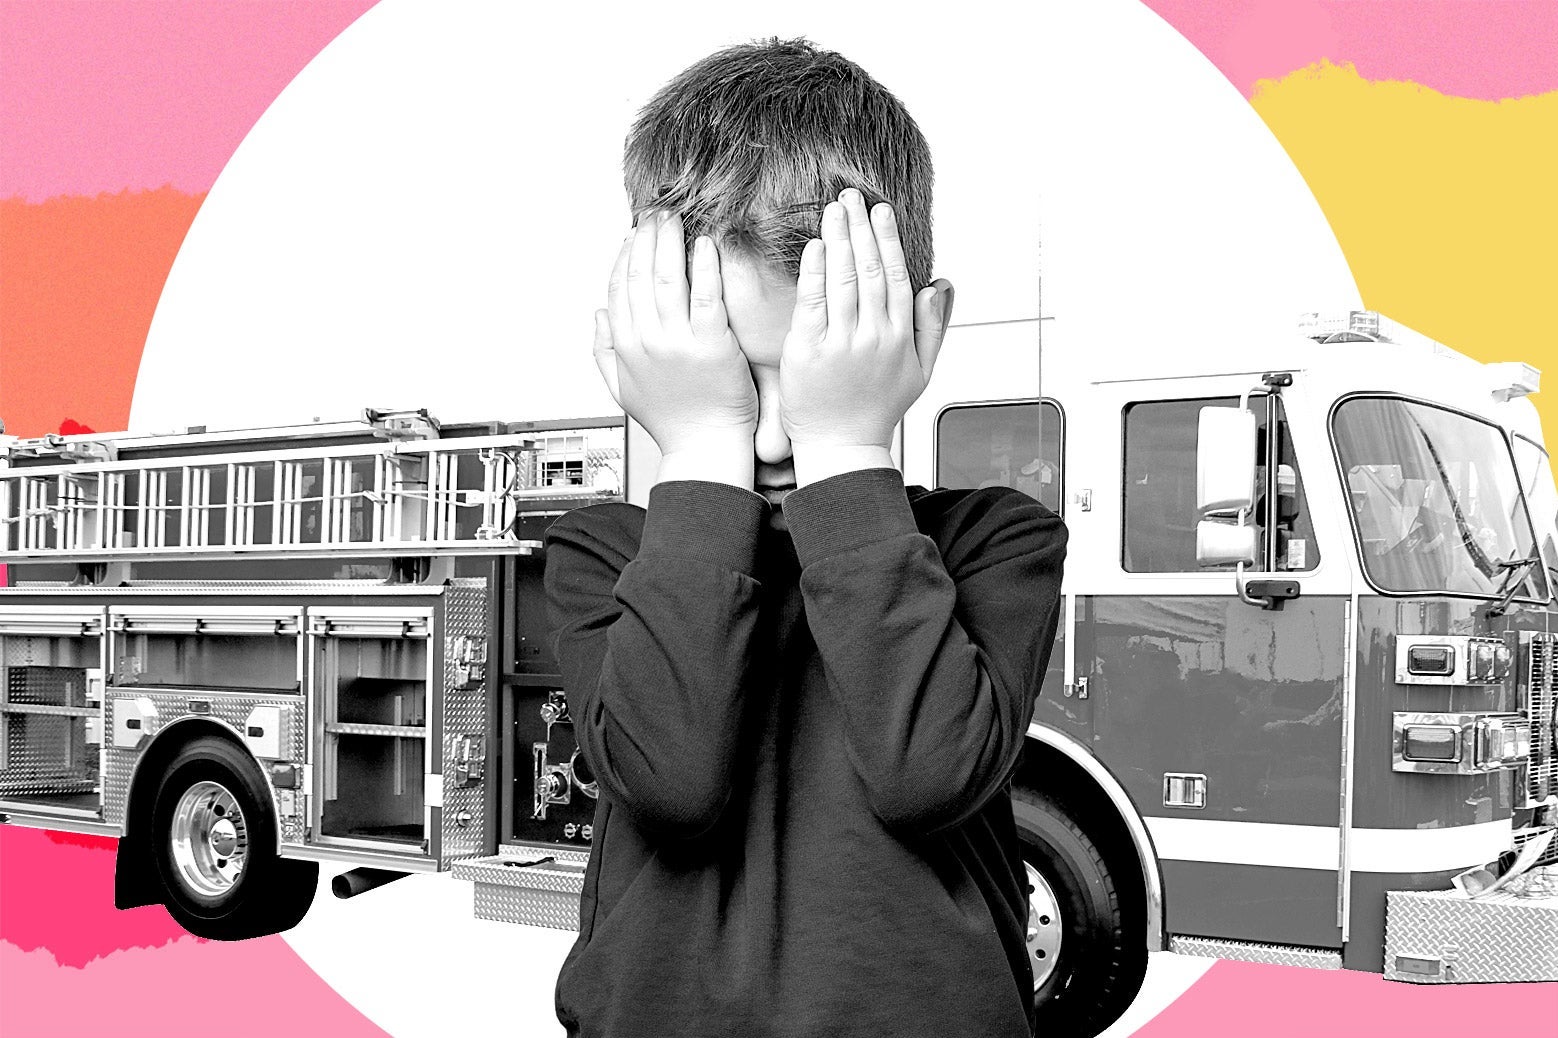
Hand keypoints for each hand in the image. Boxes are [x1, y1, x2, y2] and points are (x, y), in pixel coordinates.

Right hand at [593, 211, 759, 485]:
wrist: (705, 449)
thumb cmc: (672, 421)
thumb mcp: (623, 389)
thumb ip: (605, 350)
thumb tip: (598, 314)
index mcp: (625, 347)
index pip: (619, 288)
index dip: (625, 255)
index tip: (634, 233)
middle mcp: (646, 341)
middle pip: (641, 275)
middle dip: (646, 238)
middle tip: (657, 211)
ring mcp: (678, 343)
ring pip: (668, 279)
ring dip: (670, 242)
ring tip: (676, 217)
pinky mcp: (713, 346)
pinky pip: (707, 297)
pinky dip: (704, 267)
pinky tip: (705, 243)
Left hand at [779, 189, 953, 483]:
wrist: (841, 446)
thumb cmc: (877, 408)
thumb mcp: (920, 371)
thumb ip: (933, 326)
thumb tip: (941, 283)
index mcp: (899, 337)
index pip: (894, 276)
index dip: (887, 240)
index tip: (880, 211)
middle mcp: (873, 336)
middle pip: (867, 270)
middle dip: (860, 228)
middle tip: (851, 196)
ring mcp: (841, 343)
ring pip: (841, 280)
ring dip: (838, 239)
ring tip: (833, 209)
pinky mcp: (809, 351)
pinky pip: (813, 302)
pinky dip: (815, 272)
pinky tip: (816, 246)